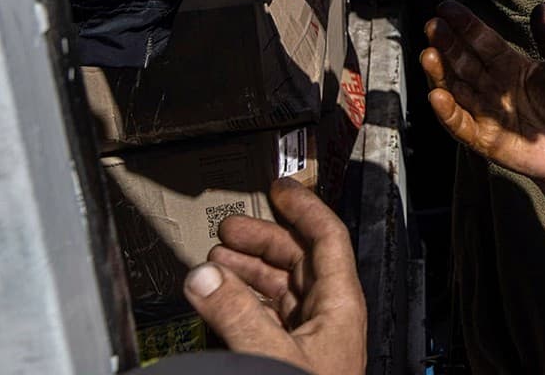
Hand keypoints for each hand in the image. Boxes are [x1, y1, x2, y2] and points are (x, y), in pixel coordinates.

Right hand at [182, 180, 365, 374]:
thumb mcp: (271, 353)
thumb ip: (235, 313)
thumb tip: (204, 276)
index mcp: (340, 304)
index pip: (327, 239)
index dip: (304, 209)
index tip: (281, 187)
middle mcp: (328, 316)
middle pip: (296, 261)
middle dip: (262, 241)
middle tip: (227, 229)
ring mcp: (308, 338)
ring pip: (277, 291)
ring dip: (246, 273)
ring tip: (213, 262)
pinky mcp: (287, 359)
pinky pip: (264, 319)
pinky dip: (239, 304)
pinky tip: (217, 300)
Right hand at [420, 1, 544, 185]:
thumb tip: (543, 6)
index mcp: (509, 66)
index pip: (483, 41)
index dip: (466, 25)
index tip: (446, 7)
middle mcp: (491, 85)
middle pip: (463, 62)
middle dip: (447, 44)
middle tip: (431, 25)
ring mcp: (485, 111)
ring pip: (455, 89)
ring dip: (440, 73)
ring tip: (428, 54)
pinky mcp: (483, 138)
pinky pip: (461, 124)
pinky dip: (447, 112)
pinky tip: (436, 96)